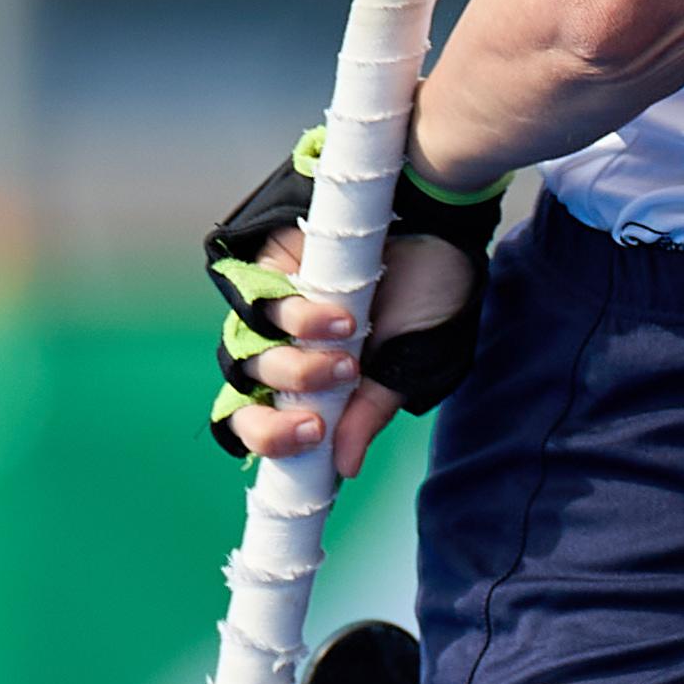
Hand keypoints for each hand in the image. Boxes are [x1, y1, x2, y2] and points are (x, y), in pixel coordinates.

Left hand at [204, 129, 505, 474]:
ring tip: (345, 363)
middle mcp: (286, 343)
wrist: (444, 216)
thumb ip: (369, 409)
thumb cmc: (431, 284)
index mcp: (315, 373)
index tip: (309, 458)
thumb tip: (342, 467)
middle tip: (311, 431)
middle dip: (267, 426)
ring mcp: (273, 305)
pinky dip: (295, 320)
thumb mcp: (408, 360)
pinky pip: (256, 305)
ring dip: (291, 372)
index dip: (272, 443)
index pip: (268, 419)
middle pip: (239, 398)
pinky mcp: (269, 264)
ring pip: (245, 357)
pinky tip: (339, 320)